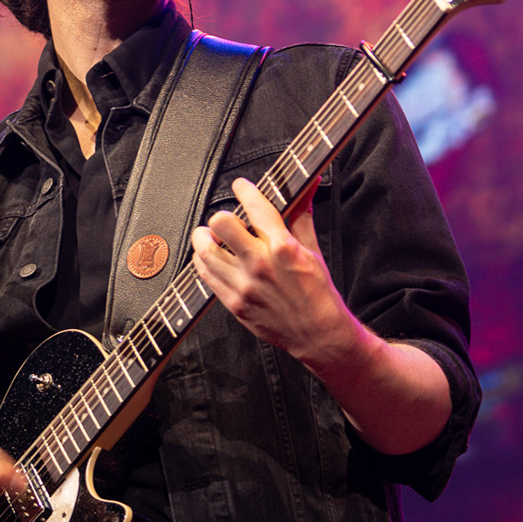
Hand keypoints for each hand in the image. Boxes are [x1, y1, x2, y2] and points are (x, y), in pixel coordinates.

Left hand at [191, 178, 360, 367]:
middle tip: (227, 219)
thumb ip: (302, 215)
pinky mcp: (234, 303)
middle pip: (221, 224)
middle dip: (222, 215)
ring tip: (213, 236)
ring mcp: (244, 286)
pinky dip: (204, 261)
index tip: (242, 187)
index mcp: (282, 247)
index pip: (255, 206)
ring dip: (206, 237)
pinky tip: (212, 257)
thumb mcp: (313, 249)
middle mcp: (260, 264)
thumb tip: (307, 187)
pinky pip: (205, 275)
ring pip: (204, 249)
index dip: (244, 189)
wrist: (318, 334)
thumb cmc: (318, 293)